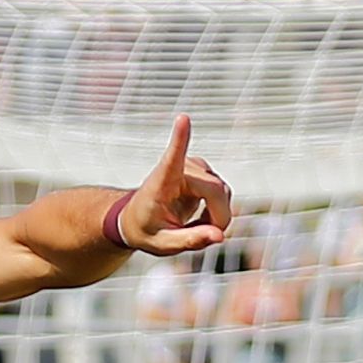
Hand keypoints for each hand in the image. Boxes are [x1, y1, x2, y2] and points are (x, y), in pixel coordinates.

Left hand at [114, 114, 234, 255]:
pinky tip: (200, 218)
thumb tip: (219, 236)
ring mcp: (194, 167)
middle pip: (215, 190)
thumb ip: (189, 241)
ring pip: (223, 192)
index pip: (172, 157)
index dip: (180, 138)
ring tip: (193, 226)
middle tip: (205, 237)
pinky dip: (218, 210)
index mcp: (161, 180)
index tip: (182, 118)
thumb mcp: (162, 244)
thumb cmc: (146, 229)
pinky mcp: (204, 171)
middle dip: (218, 218)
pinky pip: (223, 193)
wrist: (139, 219)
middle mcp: (180, 167)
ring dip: (216, 215)